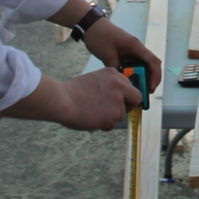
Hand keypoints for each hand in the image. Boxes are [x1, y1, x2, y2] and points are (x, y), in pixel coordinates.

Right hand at [0, 69, 140, 130]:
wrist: (62, 99)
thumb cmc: (72, 92)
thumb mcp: (94, 81)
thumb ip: (108, 88)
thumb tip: (117, 101)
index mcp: (113, 74)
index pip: (129, 85)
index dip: (126, 96)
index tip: (122, 102)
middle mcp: (119, 84)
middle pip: (136, 98)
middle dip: (128, 106)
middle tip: (116, 112)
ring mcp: (118, 99)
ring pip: (121, 114)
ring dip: (110, 117)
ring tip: (92, 114)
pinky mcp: (115, 114)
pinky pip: (113, 124)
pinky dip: (104, 125)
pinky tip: (91, 119)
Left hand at [83, 19, 161, 93]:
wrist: (91, 25)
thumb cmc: (99, 36)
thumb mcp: (107, 54)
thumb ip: (116, 68)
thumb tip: (122, 81)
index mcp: (135, 46)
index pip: (153, 61)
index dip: (155, 76)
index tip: (150, 88)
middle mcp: (136, 48)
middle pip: (150, 64)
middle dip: (150, 79)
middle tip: (145, 92)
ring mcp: (131, 50)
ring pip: (143, 65)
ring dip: (142, 77)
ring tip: (136, 89)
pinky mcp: (125, 53)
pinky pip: (134, 65)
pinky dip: (133, 74)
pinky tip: (128, 82)